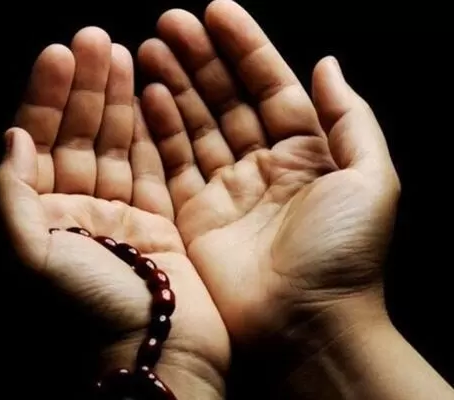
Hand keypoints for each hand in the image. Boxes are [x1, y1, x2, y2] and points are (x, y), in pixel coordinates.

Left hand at [0, 27, 228, 398]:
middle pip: (76, 136)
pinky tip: (149, 95)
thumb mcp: (29, 255)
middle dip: (84, 87)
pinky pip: (149, 166)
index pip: (38, 143)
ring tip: (122, 52)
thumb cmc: (88, 309)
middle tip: (94, 39)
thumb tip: (11, 139)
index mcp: (40, 218)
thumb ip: (11, 195)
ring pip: (113, 145)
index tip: (59, 53)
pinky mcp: (155, 222)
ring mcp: (117, 217)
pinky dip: (148, 131)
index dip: (45, 97)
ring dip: (115, 99)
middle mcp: (74, 213)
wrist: (152, 352)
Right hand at [138, 0, 398, 354]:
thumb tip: (326, 62)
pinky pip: (171, 163)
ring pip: (194, 125)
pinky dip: (158, 129)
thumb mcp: (372, 178)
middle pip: (225, 99)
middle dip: (199, 58)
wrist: (306, 326)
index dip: (244, 47)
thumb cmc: (345, 254)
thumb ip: (349, 116)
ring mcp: (225, 190)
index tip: (216, 11)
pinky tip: (145, 95)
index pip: (270, 86)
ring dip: (173, 84)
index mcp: (307, 152)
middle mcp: (263, 165)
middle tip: (169, 22)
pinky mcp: (193, 215)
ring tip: (148, 46)